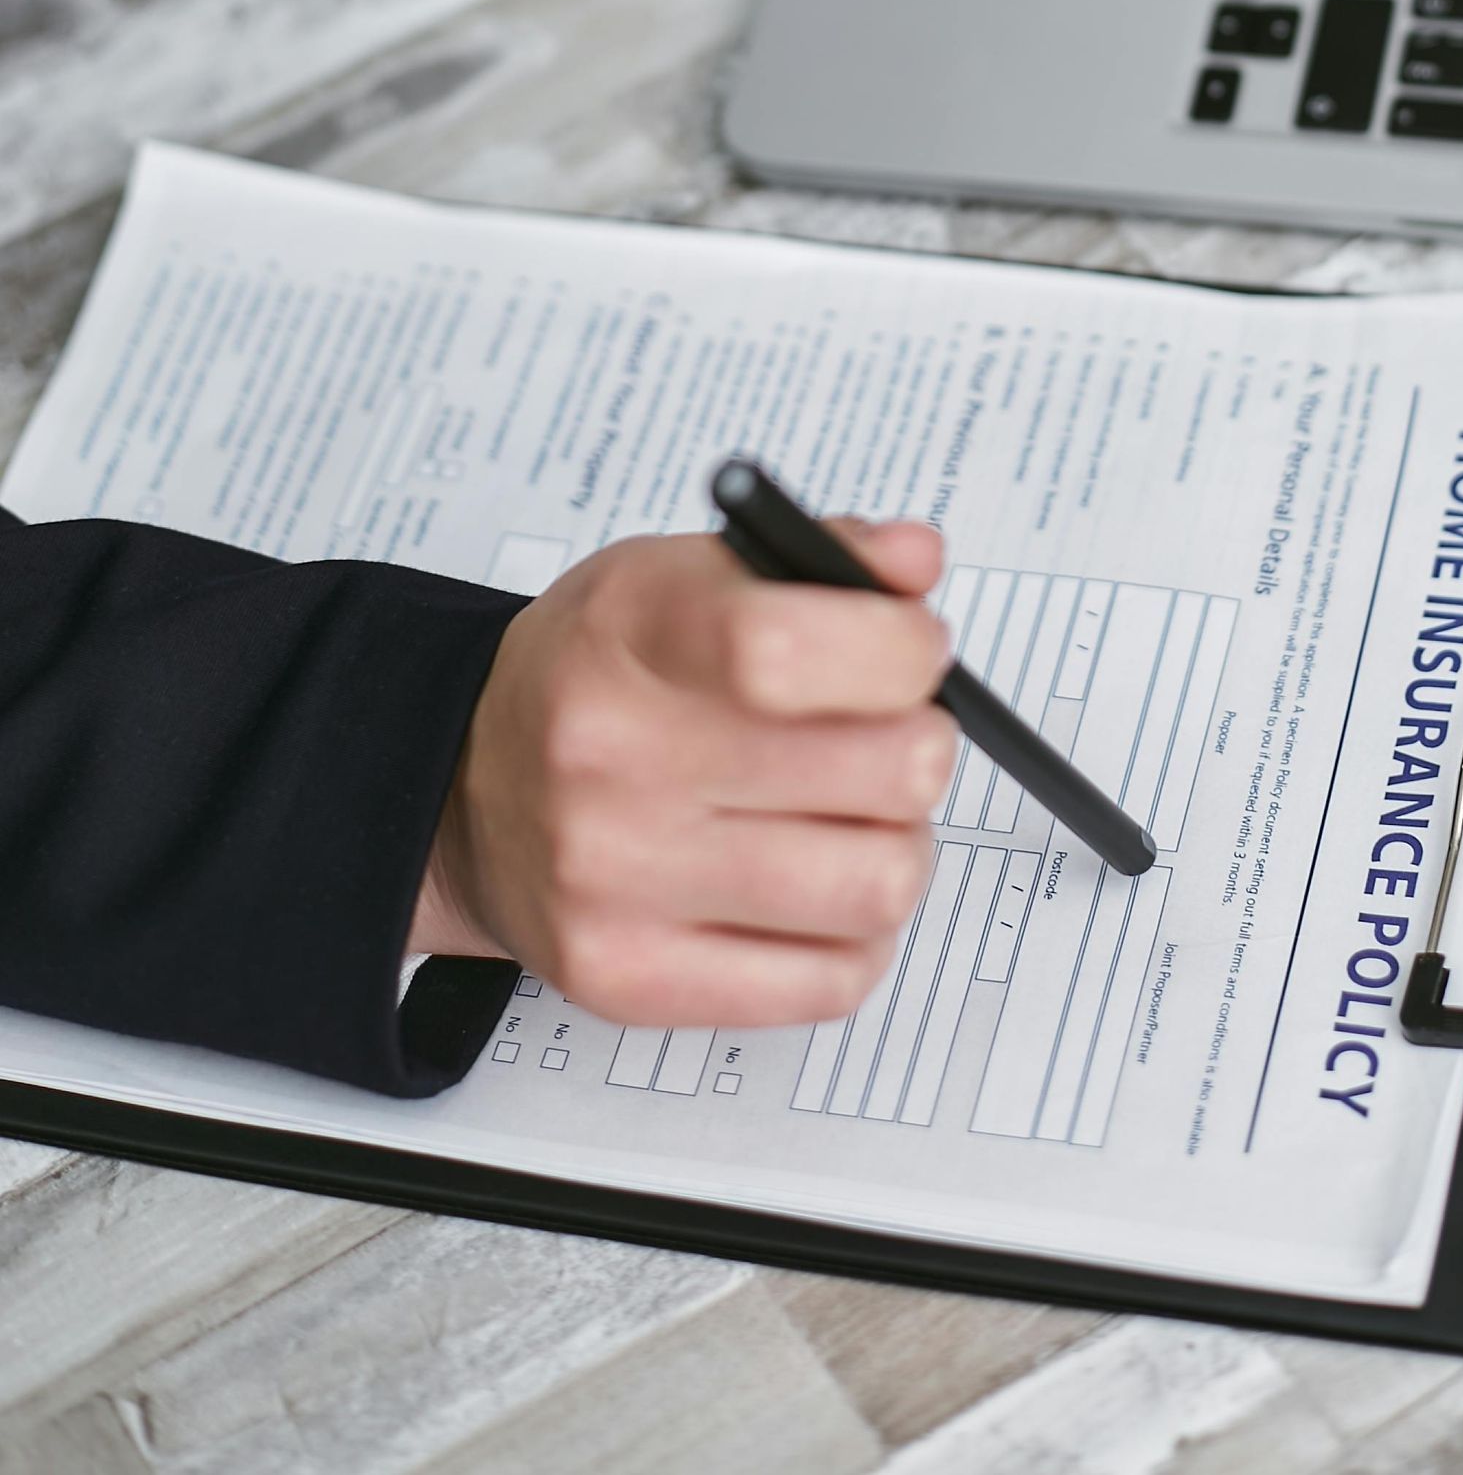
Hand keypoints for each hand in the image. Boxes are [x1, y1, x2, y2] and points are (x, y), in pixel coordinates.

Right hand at [410, 522, 955, 1027]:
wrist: (464, 787)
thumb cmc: (603, 673)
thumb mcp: (689, 573)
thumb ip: (822, 558)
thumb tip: (916, 561)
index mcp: (637, 631)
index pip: (796, 646)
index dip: (900, 649)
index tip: (912, 650)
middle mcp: (616, 756)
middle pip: (883, 771)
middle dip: (919, 748)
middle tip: (889, 739)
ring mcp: (618, 881)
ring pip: (876, 886)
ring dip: (898, 848)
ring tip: (856, 820)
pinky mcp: (630, 979)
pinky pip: (832, 983)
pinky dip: (856, 937)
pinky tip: (816, 892)